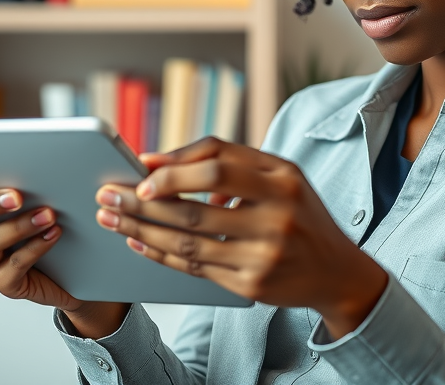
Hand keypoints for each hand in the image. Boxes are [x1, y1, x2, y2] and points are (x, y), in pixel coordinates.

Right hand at [0, 156, 128, 337]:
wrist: (71, 269)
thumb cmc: (43, 223)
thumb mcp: (30, 198)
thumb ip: (17, 180)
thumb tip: (28, 159)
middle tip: (16, 195)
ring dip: (20, 225)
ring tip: (48, 213)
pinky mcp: (5, 283)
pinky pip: (16, 264)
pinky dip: (36, 245)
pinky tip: (53, 231)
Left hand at [95, 139, 387, 338]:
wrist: (337, 270)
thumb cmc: (298, 211)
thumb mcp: (278, 174)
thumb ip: (223, 158)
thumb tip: (154, 159)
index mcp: (284, 179)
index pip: (218, 166)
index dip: (174, 170)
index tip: (141, 174)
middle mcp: (277, 217)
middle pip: (195, 208)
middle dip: (142, 203)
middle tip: (108, 195)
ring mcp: (264, 255)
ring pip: (188, 242)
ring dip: (142, 230)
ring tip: (112, 219)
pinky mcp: (252, 285)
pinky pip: (195, 268)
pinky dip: (160, 254)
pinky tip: (138, 242)